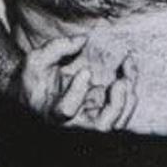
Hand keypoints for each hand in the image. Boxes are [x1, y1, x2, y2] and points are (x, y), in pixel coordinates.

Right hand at [16, 36, 137, 130]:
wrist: (39, 92)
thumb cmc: (36, 78)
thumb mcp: (37, 60)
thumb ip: (57, 48)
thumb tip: (82, 40)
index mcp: (53, 111)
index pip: (66, 110)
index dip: (77, 92)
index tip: (84, 71)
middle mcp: (76, 120)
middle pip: (102, 126)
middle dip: (116, 105)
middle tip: (121, 82)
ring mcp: (93, 116)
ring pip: (119, 119)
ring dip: (128, 94)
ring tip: (128, 65)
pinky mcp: (104, 108)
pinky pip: (125, 105)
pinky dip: (131, 85)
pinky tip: (128, 63)